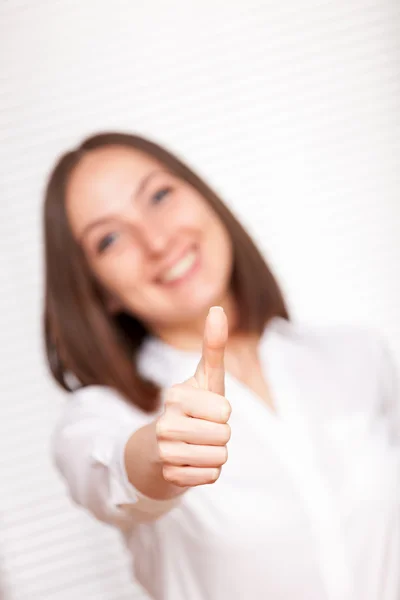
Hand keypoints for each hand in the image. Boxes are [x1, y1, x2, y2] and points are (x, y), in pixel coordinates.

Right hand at [156, 306, 230, 486]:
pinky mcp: (169, 477)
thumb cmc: (190, 407)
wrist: (157, 448)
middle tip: (202, 430)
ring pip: (219, 457)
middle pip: (224, 435)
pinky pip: (211, 476)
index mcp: (175, 396)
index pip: (225, 410)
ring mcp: (165, 452)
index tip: (204, 409)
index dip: (221, 411)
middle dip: (221, 434)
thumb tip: (217, 308)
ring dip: (215, 453)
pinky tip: (190, 462)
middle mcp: (165, 423)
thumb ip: (213, 345)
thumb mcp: (204, 377)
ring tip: (197, 445)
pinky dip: (207, 471)